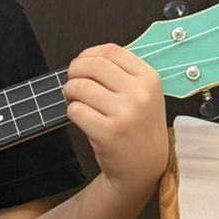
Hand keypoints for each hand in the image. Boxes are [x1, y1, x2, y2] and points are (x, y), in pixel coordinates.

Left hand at [62, 45, 168, 194]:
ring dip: (69, 91)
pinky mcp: (107, 132)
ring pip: (80, 87)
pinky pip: (76, 110)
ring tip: (74, 100)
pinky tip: (82, 117)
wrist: (145, 168)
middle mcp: (139, 94)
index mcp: (149, 79)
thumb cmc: (139, 128)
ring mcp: (124, 113)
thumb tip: (86, 59)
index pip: (111, 51)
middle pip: (93, 65)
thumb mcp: (145, 95)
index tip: (81, 63)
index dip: (88, 54)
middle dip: (74, 71)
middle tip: (72, 81)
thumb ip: (122, 73)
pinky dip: (72, 112)